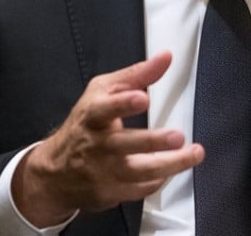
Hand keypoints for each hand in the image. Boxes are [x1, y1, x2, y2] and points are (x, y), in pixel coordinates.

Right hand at [12, 52, 203, 225]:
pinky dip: (160, 179)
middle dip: (153, 141)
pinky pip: (140, 189)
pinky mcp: (110, 193)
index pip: (106, 108)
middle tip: (178, 137)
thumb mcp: (103, 91)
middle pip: (126, 144)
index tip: (142, 98)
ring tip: (194, 153)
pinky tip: (175, 169)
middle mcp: (97, 145)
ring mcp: (103, 172)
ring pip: (140, 171)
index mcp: (93, 115)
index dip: (123, 103)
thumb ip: (136, 75)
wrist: (56, 172)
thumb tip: (166, 57)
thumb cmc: (86, 124)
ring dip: (171, 164)